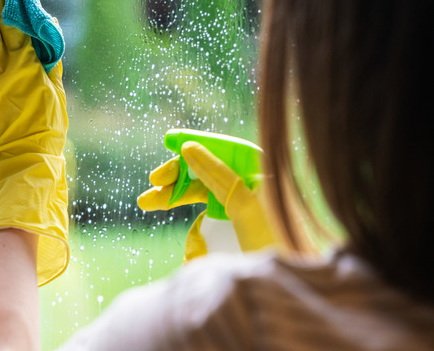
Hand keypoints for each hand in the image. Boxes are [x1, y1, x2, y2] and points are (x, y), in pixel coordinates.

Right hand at [137, 142, 274, 261]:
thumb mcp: (247, 208)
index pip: (224, 152)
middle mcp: (254, 193)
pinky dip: (195, 239)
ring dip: (176, 203)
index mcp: (265, 178)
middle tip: (152, 188)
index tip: (170, 142)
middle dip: (178, 180)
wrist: (292, 297)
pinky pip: (208, 231)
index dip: (197, 147)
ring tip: (148, 204)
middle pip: (208, 176)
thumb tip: (190, 149)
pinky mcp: (238, 240)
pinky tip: (191, 255)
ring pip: (202, 201)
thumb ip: (219, 177)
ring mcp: (245, 217)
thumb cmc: (281, 250)